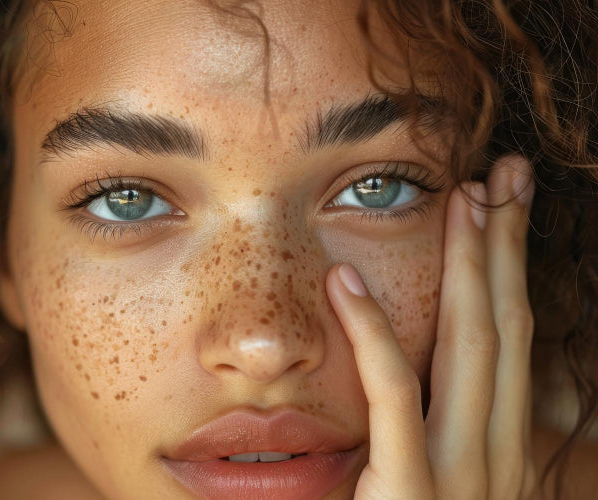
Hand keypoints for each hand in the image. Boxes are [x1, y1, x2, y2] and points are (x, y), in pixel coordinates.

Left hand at [325, 155, 536, 498]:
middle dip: (507, 248)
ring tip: (465, 198)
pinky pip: (394, 399)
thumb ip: (422, 440)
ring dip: (471, 268)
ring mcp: (460, 476)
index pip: (512, 344)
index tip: (501, 208)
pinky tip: (344, 283)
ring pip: (473, 350)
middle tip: (506, 174)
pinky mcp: (410, 493)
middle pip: (507, 330)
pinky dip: (372, 337)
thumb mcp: (424, 491)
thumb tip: (408, 384)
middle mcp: (494, 457)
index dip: (510, 272)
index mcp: (498, 452)